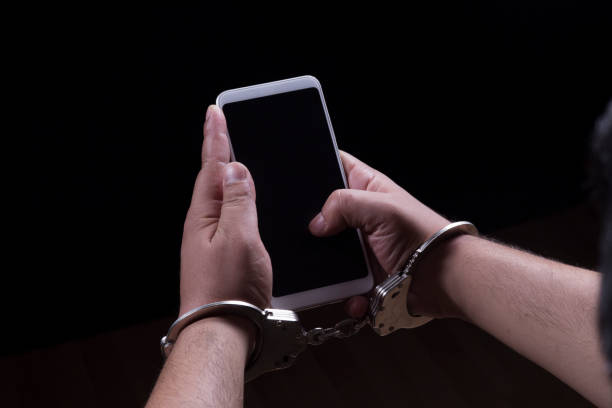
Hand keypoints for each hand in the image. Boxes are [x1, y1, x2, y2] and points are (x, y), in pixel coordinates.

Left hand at [179, 105, 271, 316]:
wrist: (223, 332)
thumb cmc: (229, 290)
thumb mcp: (238, 236)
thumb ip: (239, 200)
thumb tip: (236, 169)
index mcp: (204, 215)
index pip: (211, 166)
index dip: (216, 138)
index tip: (215, 113)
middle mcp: (204, 226)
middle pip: (213, 180)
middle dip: (218, 151)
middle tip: (220, 127)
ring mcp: (212, 243)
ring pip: (223, 200)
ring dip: (229, 177)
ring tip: (234, 158)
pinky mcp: (225, 258)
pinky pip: (232, 219)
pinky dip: (239, 204)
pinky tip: (247, 205)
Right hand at [308, 151, 451, 317]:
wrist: (443, 279)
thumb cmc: (423, 236)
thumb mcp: (381, 208)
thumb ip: (343, 203)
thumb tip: (316, 222)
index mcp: (366, 188)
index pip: (335, 166)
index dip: (317, 166)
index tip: (295, 175)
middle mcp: (360, 216)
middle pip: (322, 212)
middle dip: (312, 223)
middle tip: (308, 229)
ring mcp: (359, 246)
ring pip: (325, 251)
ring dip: (324, 263)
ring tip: (331, 269)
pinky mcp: (361, 274)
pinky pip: (339, 283)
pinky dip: (343, 291)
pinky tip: (354, 293)